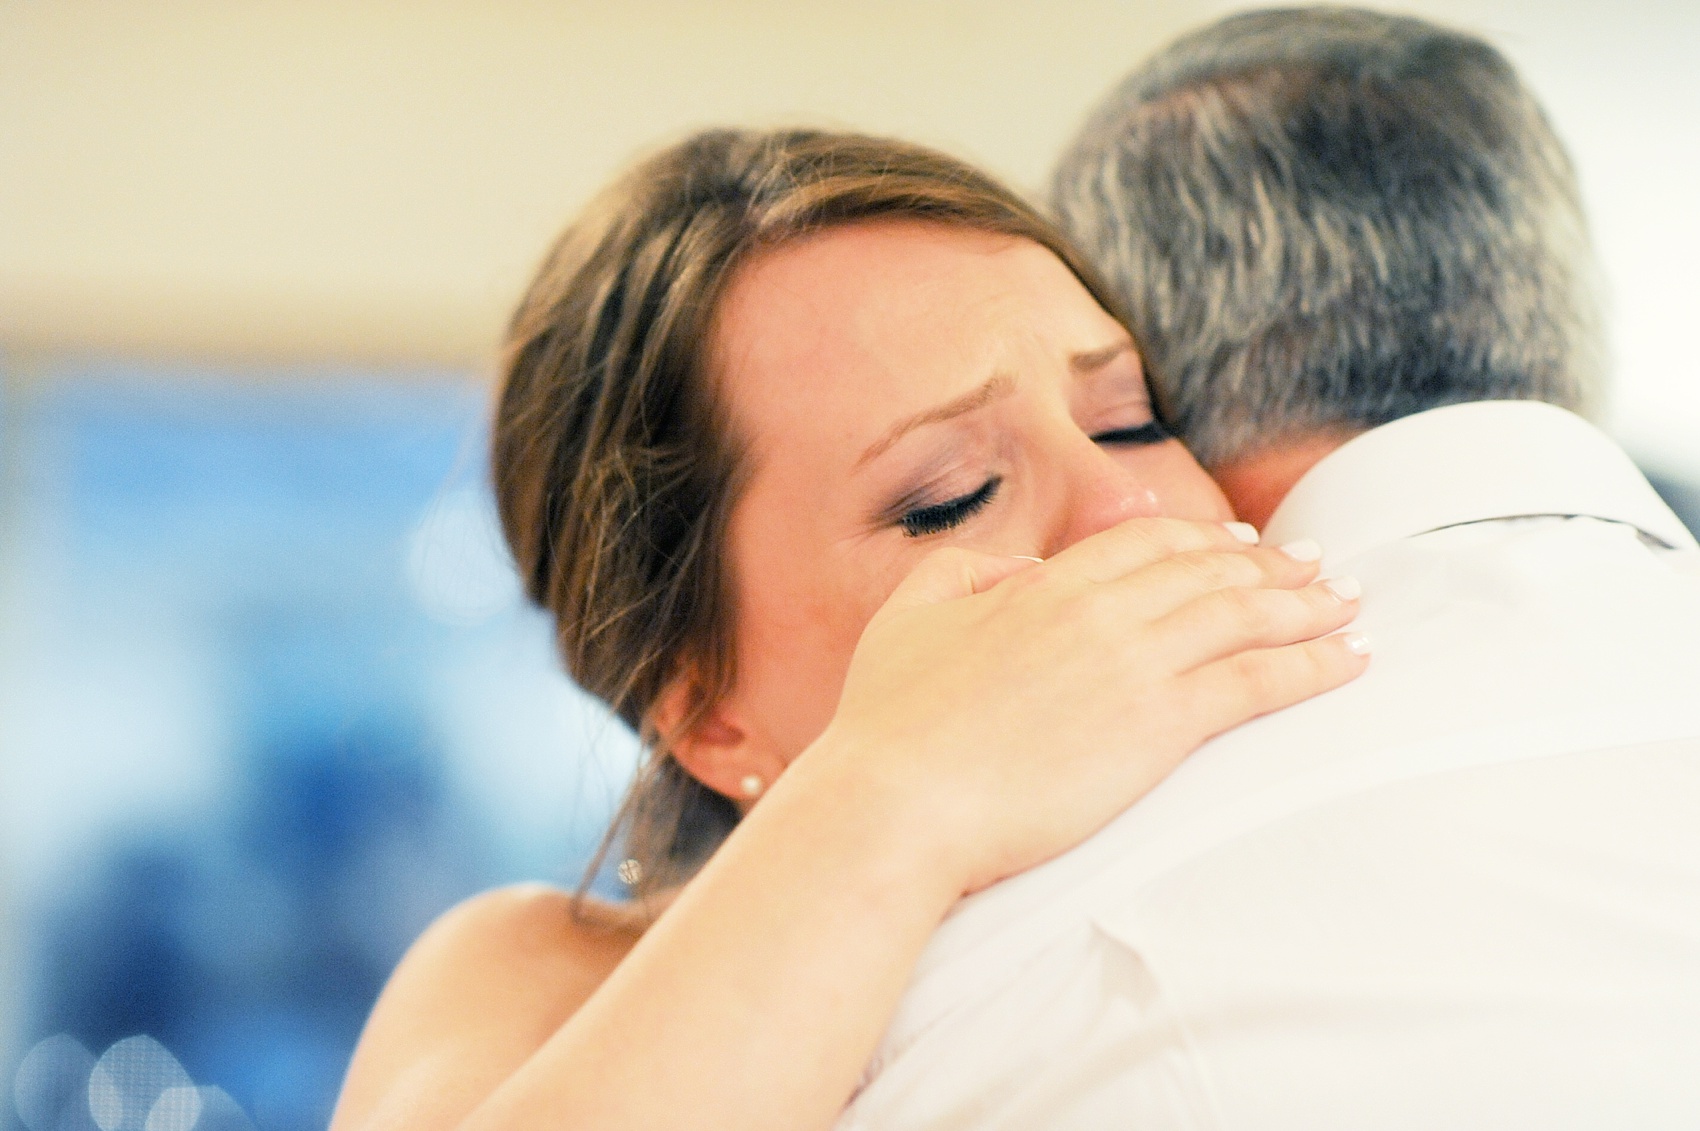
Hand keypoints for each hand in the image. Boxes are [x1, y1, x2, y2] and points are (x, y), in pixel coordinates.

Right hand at [810, 518, 1367, 895]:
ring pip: (1244, 617)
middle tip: (1316, 566)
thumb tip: (1021, 568)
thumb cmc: (888, 724)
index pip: (1145, 546)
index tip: (1239, 542)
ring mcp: (1134, 666)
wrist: (899, 802)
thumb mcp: (906, 619)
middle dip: (1271, 566)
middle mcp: (1100, 612)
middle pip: (1209, 572)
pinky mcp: (1159, 727)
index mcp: (1044, 587)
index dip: (1201, 540)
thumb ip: (961, 571)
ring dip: (1306, 606)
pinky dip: (1312, 666)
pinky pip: (1257, 683)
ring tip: (1349, 604)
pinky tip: (1349, 659)